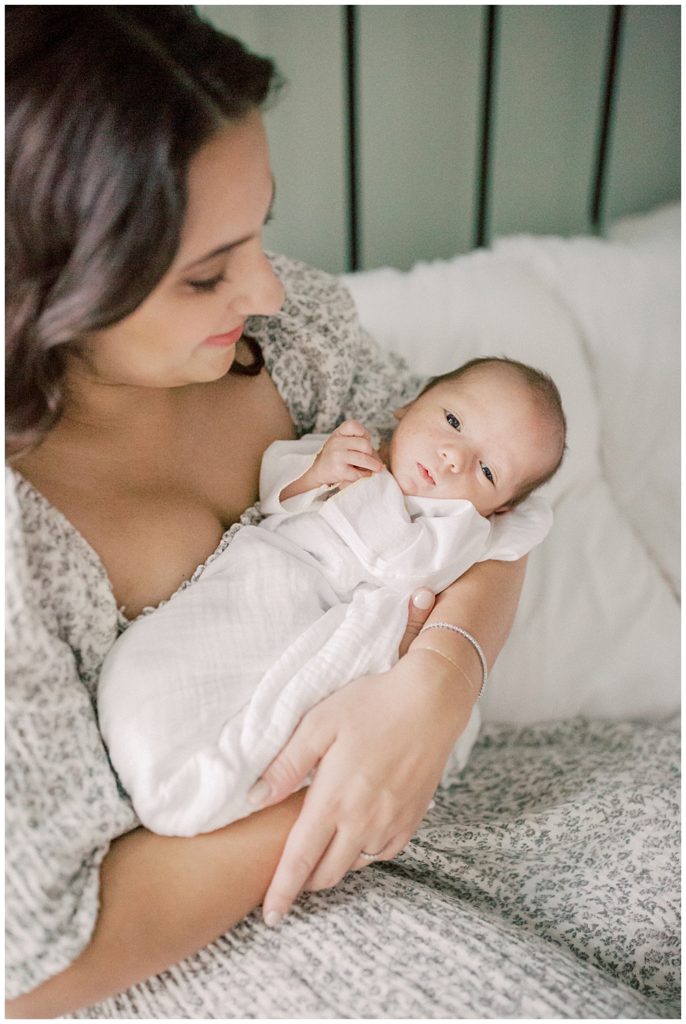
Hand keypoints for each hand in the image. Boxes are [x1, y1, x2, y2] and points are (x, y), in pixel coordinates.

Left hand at [248, 591, 478, 927]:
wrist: (431, 700)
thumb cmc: (372, 704)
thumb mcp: (319, 723)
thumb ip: (286, 764)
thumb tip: (255, 797)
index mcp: (334, 799)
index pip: (299, 859)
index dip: (282, 891)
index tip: (270, 915)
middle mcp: (363, 819)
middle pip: (326, 873)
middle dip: (304, 883)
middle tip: (288, 880)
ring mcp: (391, 822)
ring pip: (354, 865)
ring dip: (333, 867)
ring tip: (319, 852)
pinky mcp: (412, 817)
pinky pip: (383, 853)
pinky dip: (363, 854)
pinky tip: (355, 836)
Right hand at [312, 420, 383, 486]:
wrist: (319, 471)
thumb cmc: (336, 456)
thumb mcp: (344, 443)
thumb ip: (360, 444)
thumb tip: (379, 461)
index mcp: (338, 433)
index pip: (354, 425)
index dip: (364, 433)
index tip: (365, 441)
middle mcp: (336, 442)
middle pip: (365, 444)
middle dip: (370, 453)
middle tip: (369, 458)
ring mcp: (337, 455)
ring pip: (364, 459)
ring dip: (373, 465)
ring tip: (377, 468)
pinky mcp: (339, 470)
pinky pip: (359, 473)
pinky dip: (364, 475)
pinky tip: (362, 475)